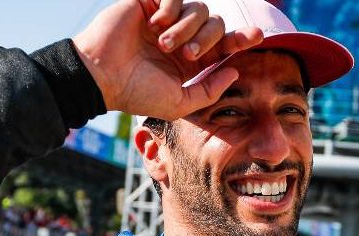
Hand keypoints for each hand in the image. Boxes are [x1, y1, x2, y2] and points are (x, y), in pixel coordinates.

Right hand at [73, 0, 262, 119]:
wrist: (101, 75)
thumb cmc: (137, 93)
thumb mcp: (179, 102)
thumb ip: (209, 90)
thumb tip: (234, 71)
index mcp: (190, 61)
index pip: (224, 45)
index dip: (241, 38)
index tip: (257, 36)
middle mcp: (181, 38)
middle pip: (216, 24)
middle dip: (209, 39)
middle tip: (188, 55)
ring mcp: (165, 20)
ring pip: (199, 9)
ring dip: (187, 28)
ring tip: (163, 44)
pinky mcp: (149, 3)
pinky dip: (172, 9)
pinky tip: (156, 25)